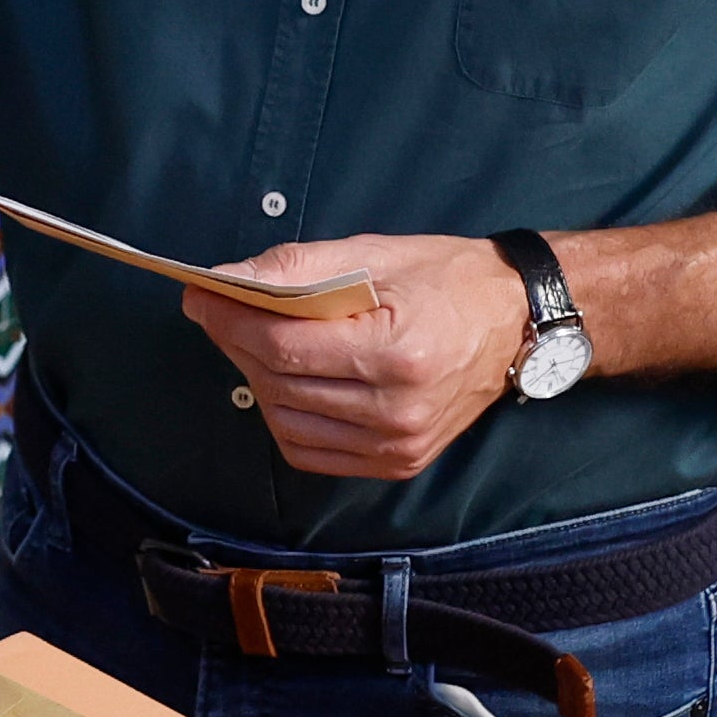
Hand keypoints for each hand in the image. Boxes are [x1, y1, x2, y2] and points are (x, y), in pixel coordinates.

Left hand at [180, 235, 537, 484]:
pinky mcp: (398, 463)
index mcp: (398, 352)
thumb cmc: (447, 278)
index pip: (286, 347)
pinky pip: (313, 452)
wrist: (517, 322)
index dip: (231, 322)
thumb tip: (226, 279)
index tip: (199, 296)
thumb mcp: (374, 254)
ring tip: (256, 344)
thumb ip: (297, 268)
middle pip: (281, 385)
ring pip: (289, 423)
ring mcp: (399, 445)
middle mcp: (399, 410)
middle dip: (237, 345)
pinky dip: (286, 419)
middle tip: (218, 312)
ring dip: (258, 382)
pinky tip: (287, 383)